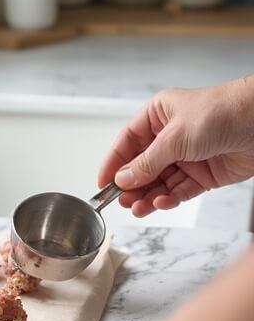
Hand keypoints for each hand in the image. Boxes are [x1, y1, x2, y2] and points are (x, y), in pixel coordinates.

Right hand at [98, 79, 253, 216]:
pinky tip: (159, 203)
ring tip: (137, 208)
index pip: (127, 142)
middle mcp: (170, 136)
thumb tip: (123, 179)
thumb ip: (147, 162)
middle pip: (142, 165)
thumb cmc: (219, 112)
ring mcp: (187, 156)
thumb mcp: (174, 137)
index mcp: (158, 116)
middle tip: (120, 201)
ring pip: (159, 181)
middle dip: (131, 184)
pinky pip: (180, 190)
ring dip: (147, 195)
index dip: (113, 163)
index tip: (102, 183)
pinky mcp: (204, 174)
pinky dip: (168, 198)